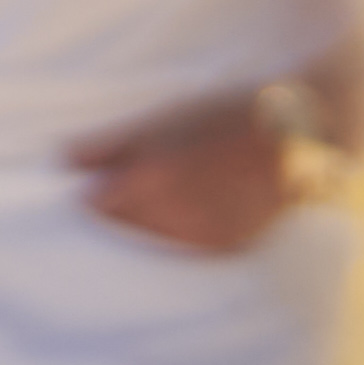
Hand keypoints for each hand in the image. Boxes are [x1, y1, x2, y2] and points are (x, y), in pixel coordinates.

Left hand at [69, 86, 312, 257]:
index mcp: (154, 181)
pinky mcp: (228, 249)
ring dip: (147, 225)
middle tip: (132, 186)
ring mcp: (205, 237)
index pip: (94, 205)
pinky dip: (177, 235)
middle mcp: (178, 217)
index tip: (100, 180)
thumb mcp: (164, 118)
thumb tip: (62, 162)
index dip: (95, 190)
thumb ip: (109, 144)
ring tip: (169, 195)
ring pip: (151, 242)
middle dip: (119, 210)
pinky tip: (188, 212)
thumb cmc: (225, 115)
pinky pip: (184, 250)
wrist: (301, 133)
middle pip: (120, 228)